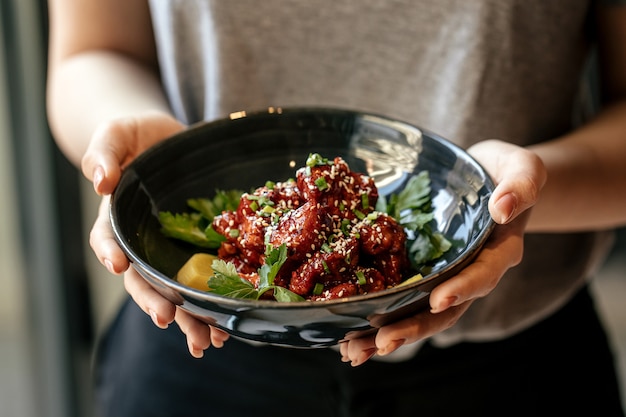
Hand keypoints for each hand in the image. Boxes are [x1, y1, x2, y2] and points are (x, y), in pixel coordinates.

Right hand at [84, 112, 229, 356]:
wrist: (170, 140)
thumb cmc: (138, 136)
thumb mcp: (117, 133)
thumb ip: (104, 152)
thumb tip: (99, 180)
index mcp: (116, 217)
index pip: (107, 238)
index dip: (110, 252)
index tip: (118, 266)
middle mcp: (142, 241)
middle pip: (143, 278)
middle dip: (155, 301)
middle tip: (168, 320)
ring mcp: (169, 250)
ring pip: (175, 291)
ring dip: (189, 318)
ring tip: (205, 340)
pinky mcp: (198, 251)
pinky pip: (202, 283)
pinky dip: (212, 307)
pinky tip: (225, 327)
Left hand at [339, 139, 546, 365]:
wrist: (484, 176)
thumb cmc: (504, 171)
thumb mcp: (523, 168)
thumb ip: (521, 185)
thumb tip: (503, 209)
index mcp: (498, 252)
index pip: (482, 275)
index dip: (462, 289)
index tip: (439, 300)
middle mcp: (469, 273)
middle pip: (445, 309)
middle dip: (414, 327)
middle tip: (382, 342)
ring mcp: (442, 276)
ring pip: (417, 312)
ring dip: (386, 333)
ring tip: (353, 352)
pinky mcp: (419, 271)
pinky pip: (400, 298)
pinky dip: (376, 318)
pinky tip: (348, 334)